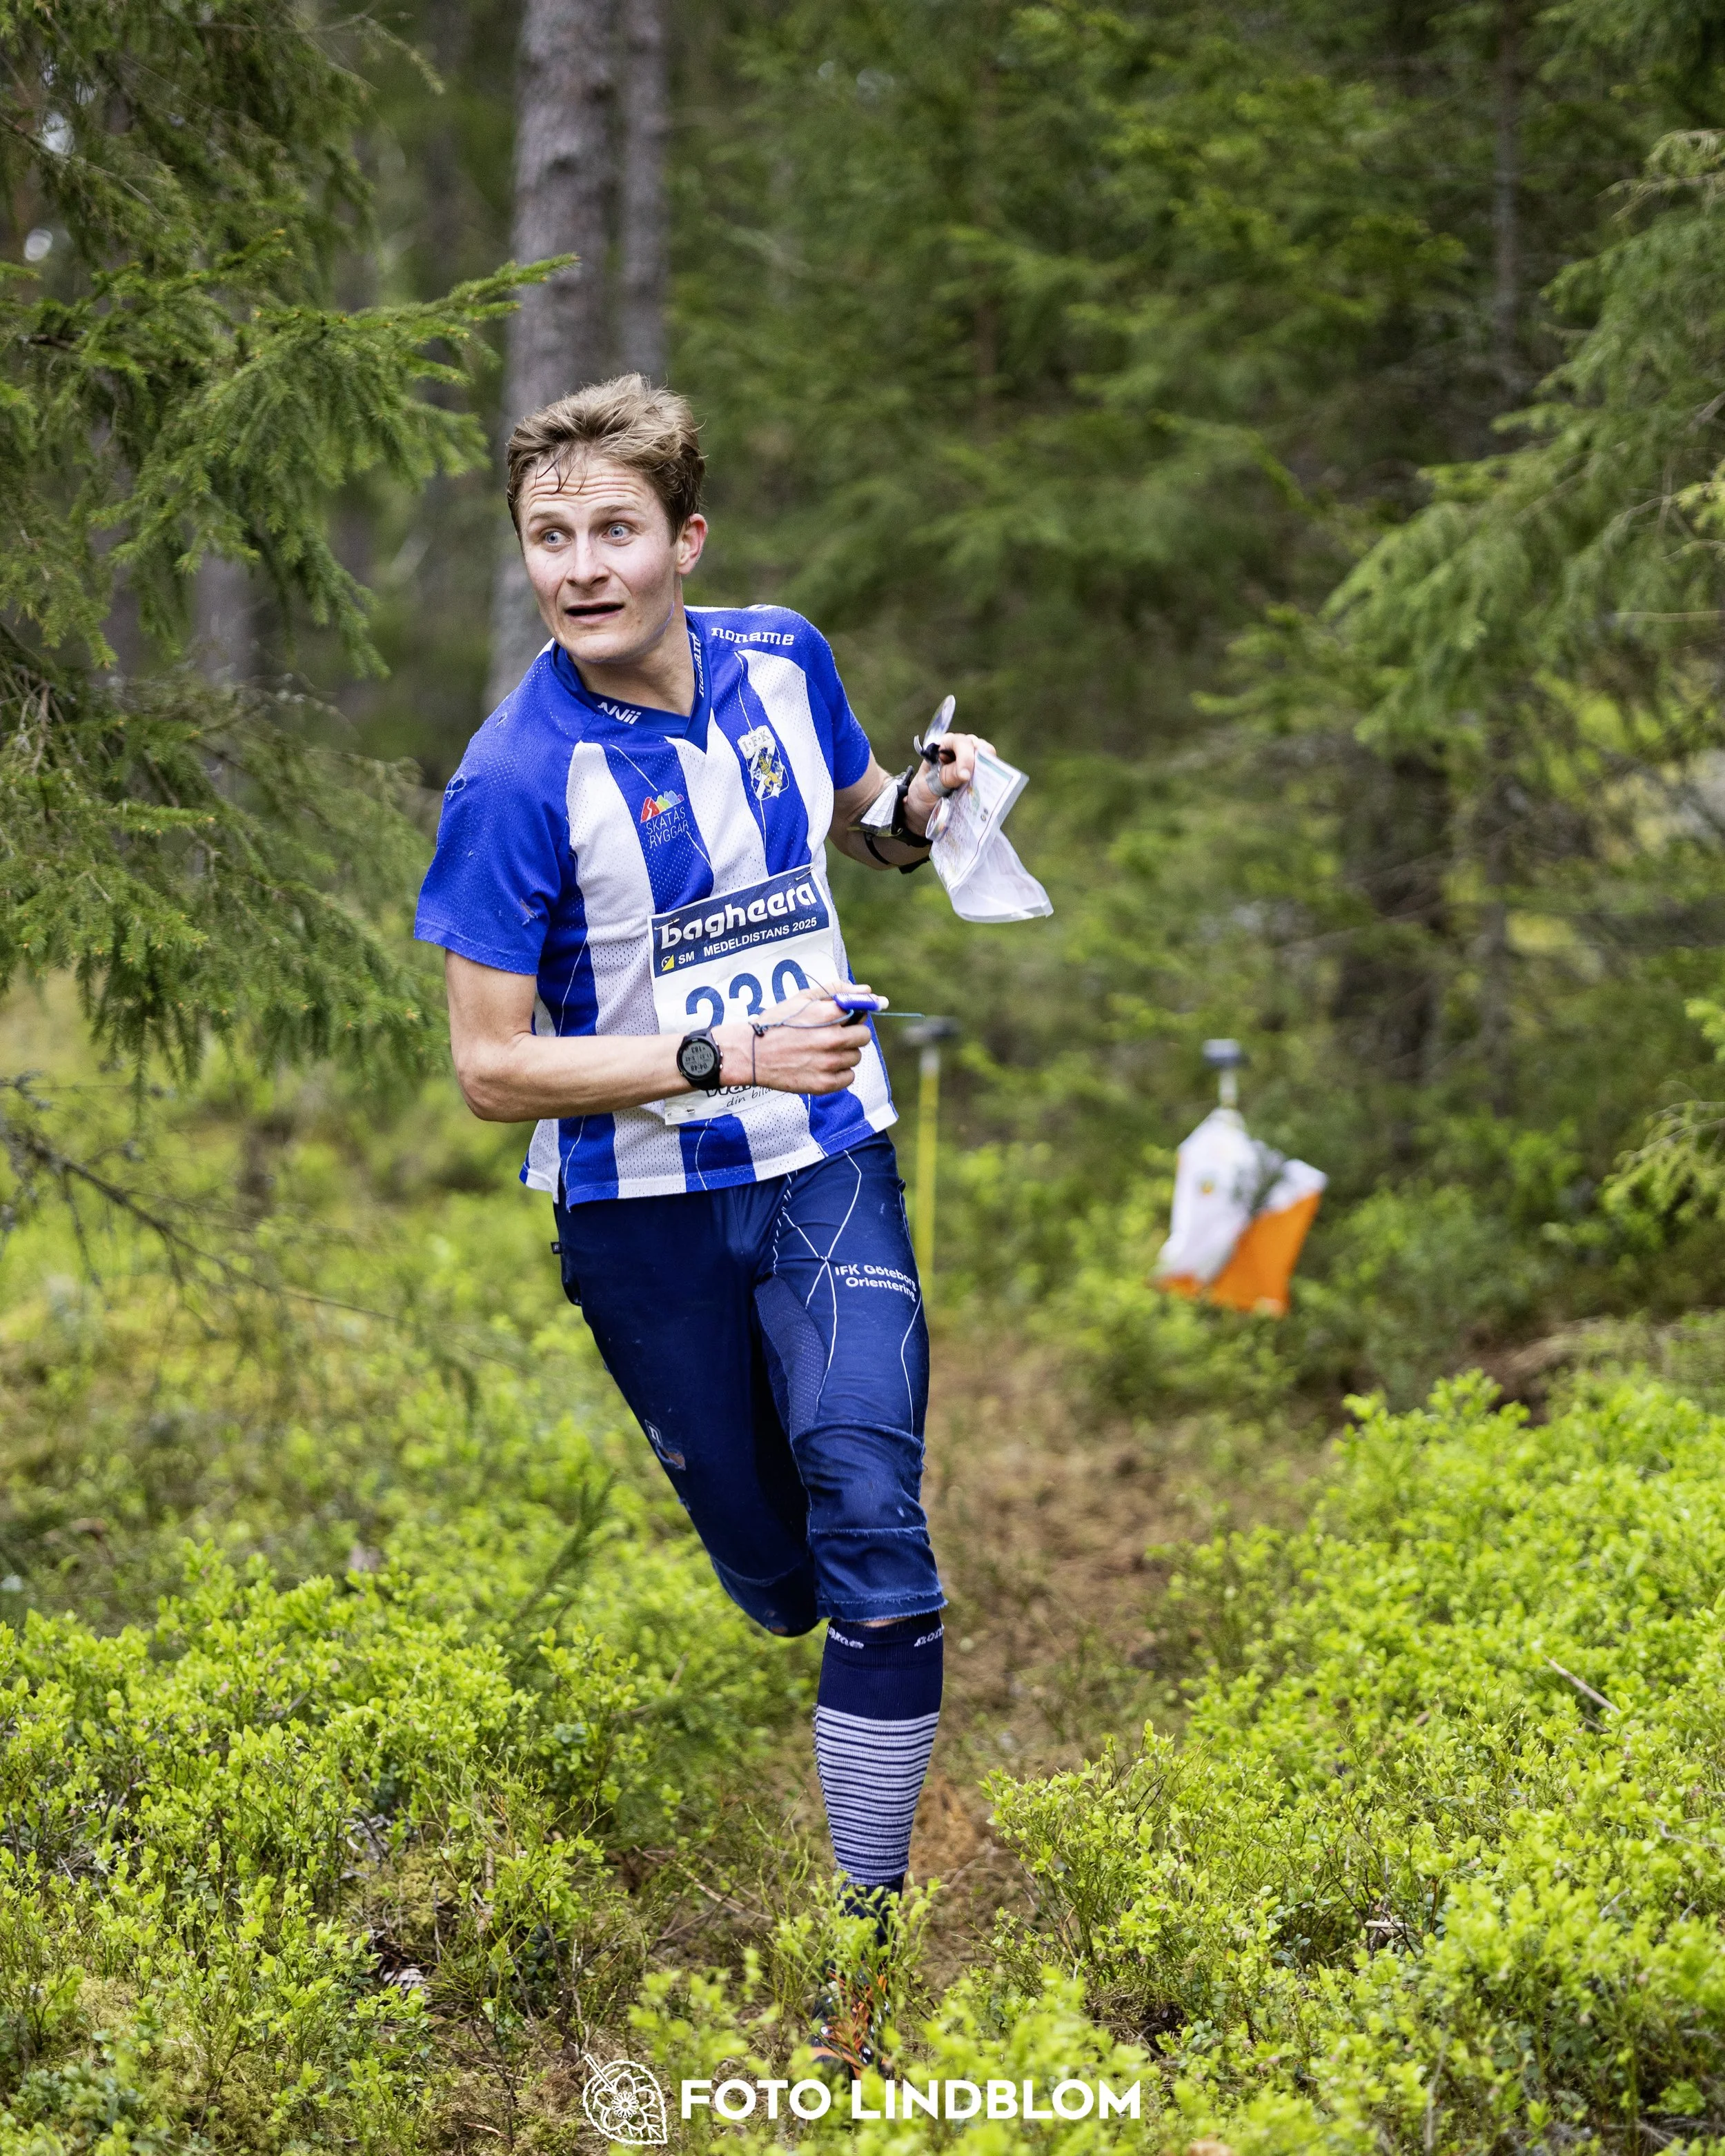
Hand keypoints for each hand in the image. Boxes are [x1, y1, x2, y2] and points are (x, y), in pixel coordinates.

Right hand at [711, 984, 881, 1094]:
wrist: (750, 1054)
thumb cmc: (776, 1023)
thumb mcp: (802, 999)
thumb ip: (836, 991)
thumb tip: (867, 990)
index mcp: (828, 1014)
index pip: (862, 1011)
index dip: (853, 1014)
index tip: (846, 1018)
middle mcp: (832, 1039)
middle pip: (863, 1036)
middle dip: (851, 1034)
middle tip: (831, 1036)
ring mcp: (829, 1063)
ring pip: (856, 1057)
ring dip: (844, 1054)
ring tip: (821, 1051)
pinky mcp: (825, 1084)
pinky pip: (849, 1077)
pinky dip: (839, 1073)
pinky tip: (821, 1066)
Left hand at [903, 731, 992, 835]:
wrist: (922, 811)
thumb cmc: (922, 793)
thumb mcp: (927, 786)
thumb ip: (944, 777)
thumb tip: (965, 773)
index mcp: (943, 746)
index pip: (960, 743)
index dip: (965, 756)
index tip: (965, 776)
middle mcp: (960, 750)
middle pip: (979, 748)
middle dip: (982, 763)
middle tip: (981, 780)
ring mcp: (972, 764)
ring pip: (988, 761)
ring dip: (989, 774)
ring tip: (985, 788)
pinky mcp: (978, 778)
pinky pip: (990, 776)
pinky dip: (990, 784)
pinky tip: (987, 794)